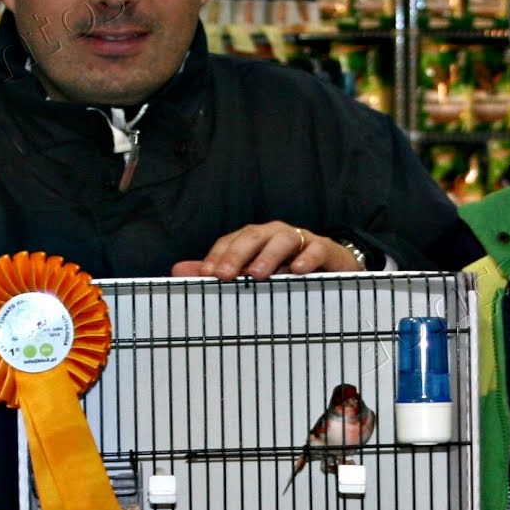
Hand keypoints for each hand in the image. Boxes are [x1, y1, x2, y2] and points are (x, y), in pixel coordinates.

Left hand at [170, 221, 363, 279]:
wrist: (333, 272)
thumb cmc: (288, 272)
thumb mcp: (251, 274)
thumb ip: (217, 271)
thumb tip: (176, 271)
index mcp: (255, 239)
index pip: (231, 241)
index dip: (218, 255)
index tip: (206, 274)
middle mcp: (275, 234)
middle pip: (253, 235)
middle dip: (236, 254)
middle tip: (223, 275)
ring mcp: (302, 240)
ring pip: (283, 239)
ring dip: (268, 255)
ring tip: (257, 274)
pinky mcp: (326, 249)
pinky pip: (316, 249)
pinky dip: (307, 258)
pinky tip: (298, 271)